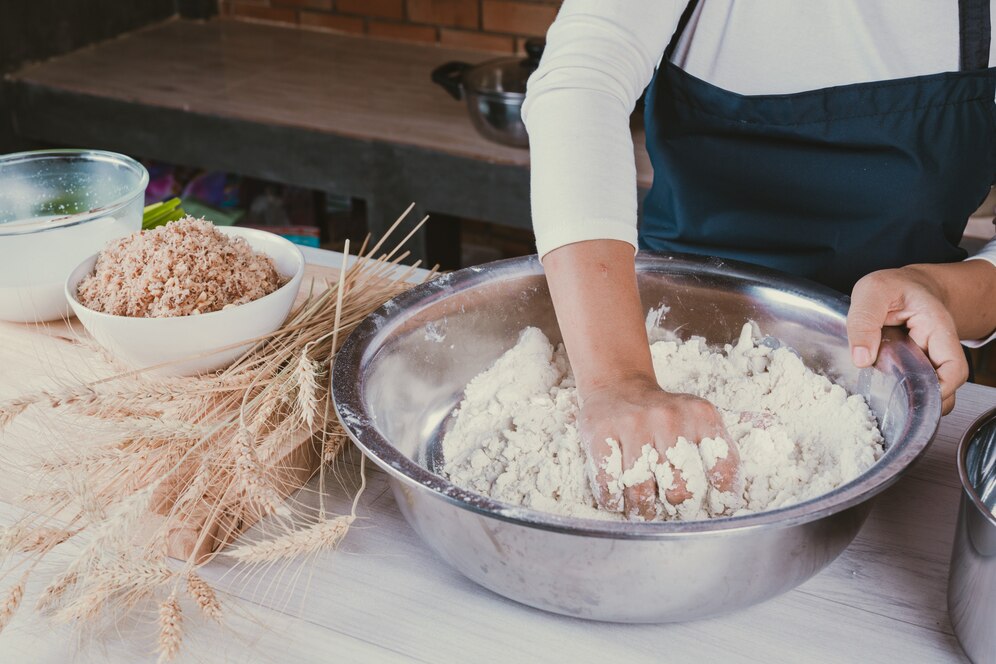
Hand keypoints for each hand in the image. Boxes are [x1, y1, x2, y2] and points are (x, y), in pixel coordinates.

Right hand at [580, 374, 740, 519]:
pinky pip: (607, 483)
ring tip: (642, 511)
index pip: (722, 468)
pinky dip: (613, 500)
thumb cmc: (661, 418)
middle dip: (677, 509)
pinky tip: (618, 497)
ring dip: (642, 511)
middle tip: (671, 510)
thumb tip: (721, 507)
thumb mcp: (696, 422)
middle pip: (681, 489)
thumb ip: (714, 455)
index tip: (716, 511)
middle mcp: (668, 418)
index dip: (723, 499)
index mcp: (701, 416)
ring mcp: (632, 424)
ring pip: (640, 491)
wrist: (618, 385)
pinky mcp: (600, 432)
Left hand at [847, 266, 968, 414]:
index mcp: (936, 328)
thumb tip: (862, 359)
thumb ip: (864, 321)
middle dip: (921, 401)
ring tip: (884, 400)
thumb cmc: (892, 286)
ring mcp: (924, 360)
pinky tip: (881, 392)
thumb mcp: (872, 292)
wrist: (900, 285)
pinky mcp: (911, 366)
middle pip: (943, 388)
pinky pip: (912, 386)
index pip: (953, 369)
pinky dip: (898, 393)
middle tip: (891, 404)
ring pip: (928, 391)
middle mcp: (936, 348)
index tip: (913, 396)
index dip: (940, 390)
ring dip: (909, 400)